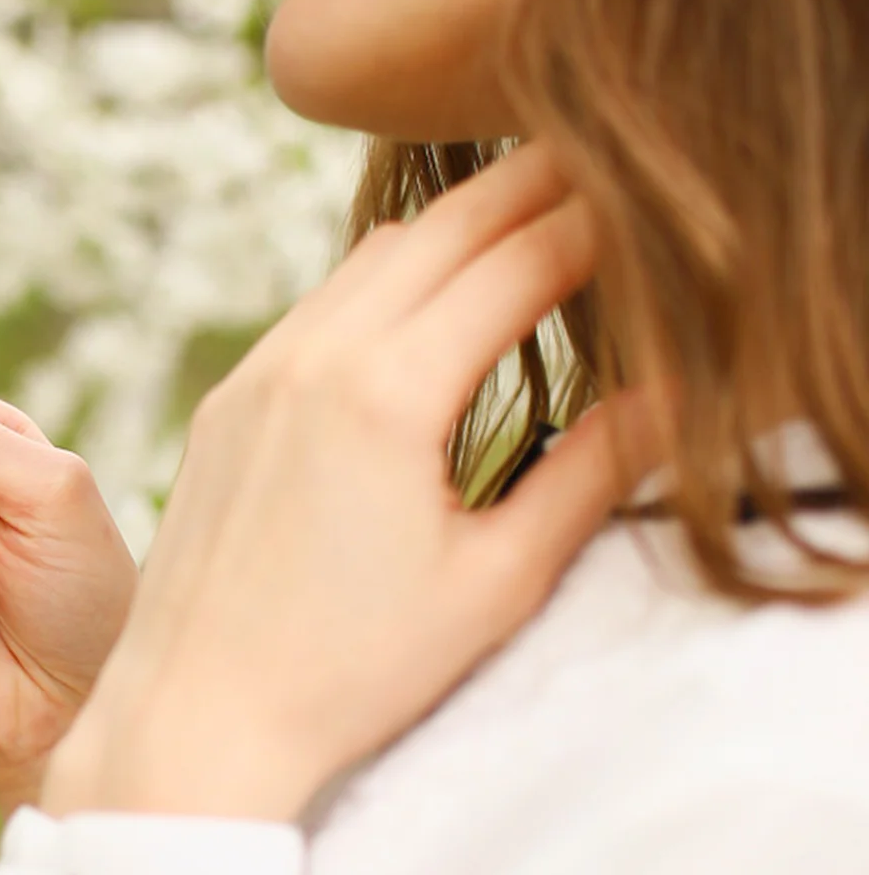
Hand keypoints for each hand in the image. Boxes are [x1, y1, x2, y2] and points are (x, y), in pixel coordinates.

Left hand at [41, 139, 675, 823]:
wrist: (199, 709)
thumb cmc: (353, 668)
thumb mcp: (496, 582)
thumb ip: (591, 477)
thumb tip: (674, 400)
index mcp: (389, 396)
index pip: (516, 271)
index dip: (588, 231)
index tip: (635, 210)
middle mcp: (315, 357)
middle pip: (441, 231)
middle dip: (522, 193)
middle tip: (584, 165)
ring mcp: (259, 368)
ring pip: (370, 254)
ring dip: (448, 227)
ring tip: (513, 216)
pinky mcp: (227, 393)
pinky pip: (316, 299)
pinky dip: (381, 274)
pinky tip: (416, 292)